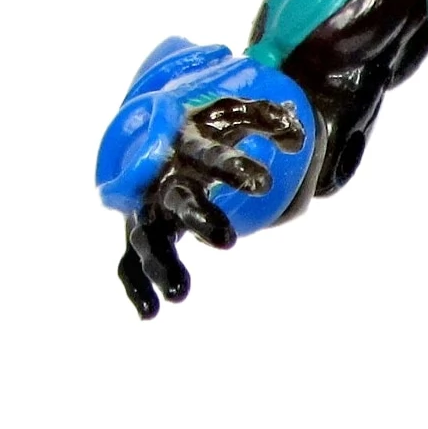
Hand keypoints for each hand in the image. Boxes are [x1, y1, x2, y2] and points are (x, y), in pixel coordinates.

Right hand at [115, 95, 307, 318]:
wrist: (150, 136)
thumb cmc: (203, 129)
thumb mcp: (232, 114)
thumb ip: (269, 119)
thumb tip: (298, 137)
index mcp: (185, 145)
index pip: (209, 155)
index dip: (233, 168)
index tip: (262, 183)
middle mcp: (162, 178)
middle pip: (178, 199)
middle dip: (198, 218)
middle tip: (225, 242)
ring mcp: (146, 208)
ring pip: (149, 238)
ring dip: (162, 265)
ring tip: (180, 295)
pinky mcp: (139, 231)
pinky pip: (128, 262)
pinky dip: (136, 287)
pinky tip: (150, 314)